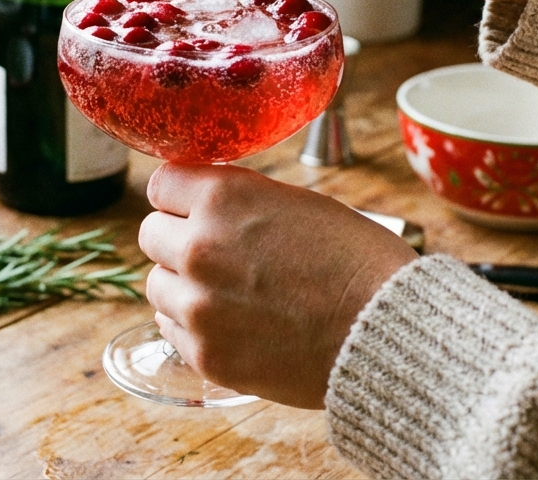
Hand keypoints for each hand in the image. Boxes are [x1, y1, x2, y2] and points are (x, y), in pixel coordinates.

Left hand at [138, 163, 417, 407]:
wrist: (386, 335)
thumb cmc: (359, 264)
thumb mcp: (301, 204)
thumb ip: (244, 200)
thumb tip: (209, 203)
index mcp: (224, 199)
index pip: (161, 184)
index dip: (181, 196)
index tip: (194, 207)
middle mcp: (199, 248)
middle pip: (150, 234)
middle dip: (178, 240)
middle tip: (217, 254)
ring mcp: (197, 306)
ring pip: (156, 285)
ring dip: (183, 285)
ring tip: (230, 293)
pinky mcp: (204, 353)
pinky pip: (170, 328)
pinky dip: (193, 325)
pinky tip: (234, 323)